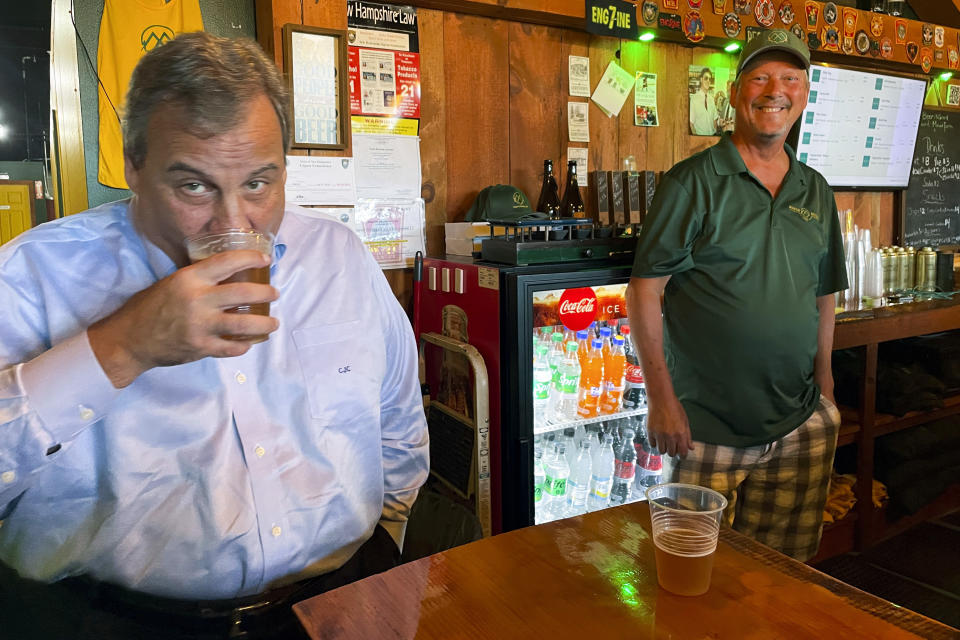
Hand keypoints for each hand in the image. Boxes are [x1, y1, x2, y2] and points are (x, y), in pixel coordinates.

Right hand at [88, 249, 278, 387]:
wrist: (130, 339)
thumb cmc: (150, 307)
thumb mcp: (172, 283)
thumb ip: (199, 281)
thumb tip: (229, 275)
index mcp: (190, 279)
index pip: (227, 262)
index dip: (250, 258)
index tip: (265, 259)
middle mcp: (198, 300)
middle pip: (243, 293)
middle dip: (265, 293)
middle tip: (274, 293)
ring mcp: (201, 326)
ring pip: (244, 324)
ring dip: (264, 324)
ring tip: (273, 323)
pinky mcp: (201, 347)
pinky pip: (231, 347)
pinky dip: (243, 345)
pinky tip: (249, 342)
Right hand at [645, 393, 693, 457]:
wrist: (661, 399)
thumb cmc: (674, 408)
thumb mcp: (685, 421)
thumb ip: (688, 436)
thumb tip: (691, 447)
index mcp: (681, 434)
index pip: (683, 452)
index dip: (683, 455)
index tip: (682, 454)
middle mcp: (670, 436)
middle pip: (671, 453)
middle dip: (673, 451)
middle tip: (672, 445)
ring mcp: (659, 434)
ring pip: (661, 451)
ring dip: (664, 448)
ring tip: (664, 441)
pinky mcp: (650, 432)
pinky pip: (652, 444)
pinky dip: (655, 443)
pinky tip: (657, 437)